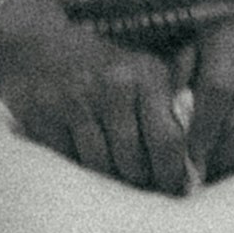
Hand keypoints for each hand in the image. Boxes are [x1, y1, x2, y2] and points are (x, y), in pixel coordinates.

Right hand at [0, 0, 193, 193]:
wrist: (40, 43)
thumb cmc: (105, 67)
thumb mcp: (145, 73)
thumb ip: (171, 110)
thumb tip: (194, 168)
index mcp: (146, 75)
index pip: (168, 141)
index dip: (172, 174)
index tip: (173, 189)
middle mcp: (113, 85)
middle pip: (133, 162)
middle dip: (139, 181)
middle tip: (141, 187)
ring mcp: (75, 99)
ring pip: (100, 166)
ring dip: (108, 179)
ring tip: (114, 177)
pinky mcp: (43, 114)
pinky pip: (68, 161)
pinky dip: (77, 167)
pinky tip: (83, 158)